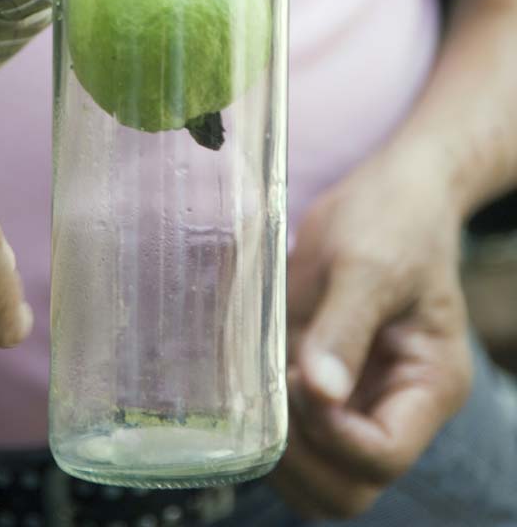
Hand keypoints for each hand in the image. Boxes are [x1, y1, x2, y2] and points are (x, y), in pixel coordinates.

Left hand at [273, 147, 471, 519]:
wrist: (392, 190)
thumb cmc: (393, 219)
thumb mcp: (369, 264)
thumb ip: (344, 328)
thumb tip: (320, 393)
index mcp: (428, 383)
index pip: (383, 455)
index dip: (331, 435)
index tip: (300, 378)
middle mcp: (395, 404)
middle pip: (349, 488)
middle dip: (300, 457)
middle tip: (268, 395)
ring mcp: (358, 398)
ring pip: (317, 476)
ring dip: (279, 449)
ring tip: (257, 387)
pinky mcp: (325, 382)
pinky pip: (295, 434)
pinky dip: (267, 424)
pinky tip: (250, 379)